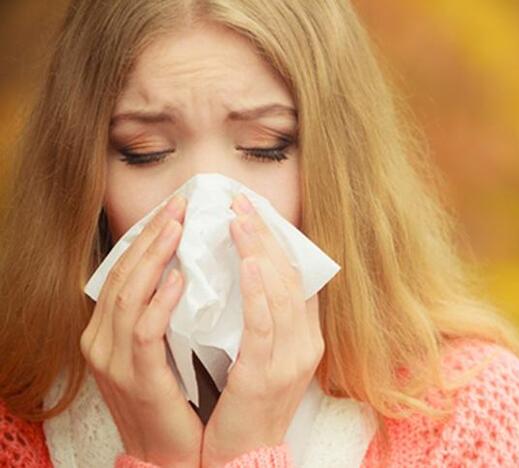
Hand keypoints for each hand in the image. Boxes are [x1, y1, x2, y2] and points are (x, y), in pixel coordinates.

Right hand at [80, 194, 202, 467]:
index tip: (173, 208)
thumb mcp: (159, 347)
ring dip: (155, 258)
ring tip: (179, 227)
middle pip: (123, 274)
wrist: (167, 452)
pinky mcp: (136, 378)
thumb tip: (184, 266)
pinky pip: (146, 333)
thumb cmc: (171, 395)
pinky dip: (161, 302)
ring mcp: (113, 360)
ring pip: (129, 295)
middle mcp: (101, 340)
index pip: (123, 270)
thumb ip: (161, 310)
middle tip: (180, 205)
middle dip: (152, 236)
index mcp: (107, 329)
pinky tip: (180, 279)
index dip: (146, 236)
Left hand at [200, 193, 324, 467]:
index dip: (279, 241)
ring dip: (260, 253)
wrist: (245, 455)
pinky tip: (250, 264)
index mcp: (306, 336)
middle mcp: (305, 343)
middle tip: (241, 202)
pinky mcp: (265, 376)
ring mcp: (290, 360)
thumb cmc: (248, 403)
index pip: (297, 278)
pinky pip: (264, 326)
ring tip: (240, 219)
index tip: (256, 211)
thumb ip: (265, 318)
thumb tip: (249, 274)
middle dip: (266, 236)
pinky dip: (259, 292)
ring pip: (280, 294)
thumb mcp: (265, 356)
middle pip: (289, 277)